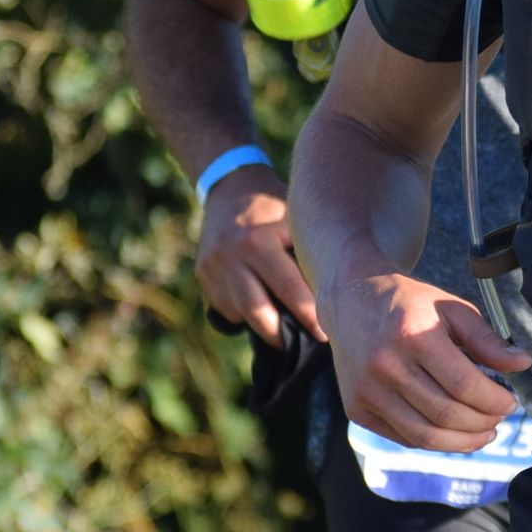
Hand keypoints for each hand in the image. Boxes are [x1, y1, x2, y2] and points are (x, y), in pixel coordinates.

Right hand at [194, 168, 324, 345]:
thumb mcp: (293, 219)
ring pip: (240, 312)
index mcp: (258, 241)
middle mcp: (231, 256)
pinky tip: (261, 312)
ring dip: (263, 326)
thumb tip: (329, 294)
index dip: (308, 315)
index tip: (325, 334)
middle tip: (303, 346)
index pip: (288, 288)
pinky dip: (243, 313)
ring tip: (285, 336)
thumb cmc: (274, 204)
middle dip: (281, 334)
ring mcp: (212, 267)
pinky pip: (225, 306)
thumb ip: (304, 253)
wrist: (230, 185)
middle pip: (258, 311)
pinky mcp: (202, 274)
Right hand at [325, 267, 531, 450]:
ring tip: (483, 433)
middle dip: (483, 423)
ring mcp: (367, 391)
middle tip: (499, 418)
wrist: (353, 299)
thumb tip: (522, 364)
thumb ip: (487, 340)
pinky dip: (434, 442)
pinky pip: (403, 438)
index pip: (463, 384)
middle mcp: (384, 366)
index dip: (494, 401)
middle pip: (446, 414)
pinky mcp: (356, 409)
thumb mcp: (452, 308)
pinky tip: (453, 433)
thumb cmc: (410, 304)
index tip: (510, 402)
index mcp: (412, 335)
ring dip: (462, 442)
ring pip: (424, 436)